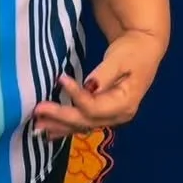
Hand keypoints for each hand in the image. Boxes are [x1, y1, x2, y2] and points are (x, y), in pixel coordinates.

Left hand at [33, 30, 163, 139]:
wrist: (145, 50)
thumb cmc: (134, 51)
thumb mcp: (120, 58)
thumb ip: (104, 74)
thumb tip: (89, 86)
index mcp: (125, 103)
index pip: (95, 106)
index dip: (76, 95)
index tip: (60, 79)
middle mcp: (119, 115)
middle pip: (86, 120)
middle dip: (60, 116)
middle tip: (38, 110)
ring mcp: (111, 117)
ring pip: (82, 125)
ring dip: (59, 126)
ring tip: (37, 127)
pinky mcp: (104, 113)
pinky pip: (83, 123)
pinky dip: (66, 127)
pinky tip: (51, 132)